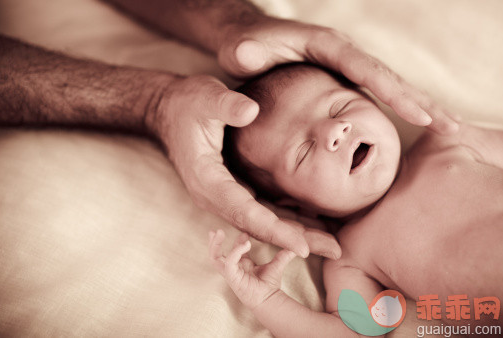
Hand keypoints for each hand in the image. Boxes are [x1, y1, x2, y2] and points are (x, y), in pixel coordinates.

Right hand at [151, 74, 340, 258]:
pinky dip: (286, 218)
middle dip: (295, 240)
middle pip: (258, 227)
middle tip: (333, 250)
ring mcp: (224, 195)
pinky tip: (311, 220)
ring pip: (262, 222)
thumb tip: (251, 111)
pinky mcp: (232, 190)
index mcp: (207, 180)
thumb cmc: (187, 105)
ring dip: (295, 233)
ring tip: (330, 242)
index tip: (302, 247)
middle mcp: (215, 196)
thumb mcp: (204, 98)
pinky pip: (262, 210)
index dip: (274, 231)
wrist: (169, 110)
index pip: (244, 213)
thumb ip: (225, 105)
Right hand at [209, 229, 295, 308]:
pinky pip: (228, 263)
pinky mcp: (232, 278)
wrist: (270, 299)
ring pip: (215, 258)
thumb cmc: (270, 285)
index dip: (238, 241)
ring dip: (214, 245)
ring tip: (218, 232)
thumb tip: (298, 248)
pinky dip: (235, 252)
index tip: (246, 233)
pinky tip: (246, 244)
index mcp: (242, 265)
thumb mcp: (277, 265)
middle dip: (214, 242)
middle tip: (216, 230)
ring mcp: (231, 274)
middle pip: (216, 255)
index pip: (234, 251)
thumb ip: (284, 255)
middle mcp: (234, 269)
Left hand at [217, 17, 459, 133]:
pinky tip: (419, 125)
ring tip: (451, 130)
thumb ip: (247, 51)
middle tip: (454, 128)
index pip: (367, 70)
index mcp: (327, 47)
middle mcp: (345, 56)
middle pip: (391, 79)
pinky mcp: (346, 80)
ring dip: (422, 107)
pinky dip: (402, 110)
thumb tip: (245, 53)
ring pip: (393, 87)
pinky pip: (380, 95)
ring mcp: (348, 68)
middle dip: (422, 103)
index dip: (393, 92)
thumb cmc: (246, 47)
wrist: (247, 41)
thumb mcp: (243, 48)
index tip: (419, 115)